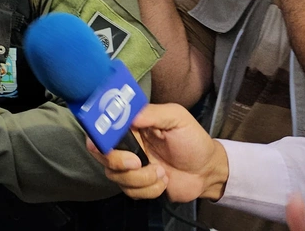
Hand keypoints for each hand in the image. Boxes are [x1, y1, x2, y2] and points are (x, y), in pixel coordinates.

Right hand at [86, 103, 229, 202]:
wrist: (207, 171)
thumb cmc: (192, 141)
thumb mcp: (177, 118)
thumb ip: (153, 113)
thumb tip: (130, 116)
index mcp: (131, 125)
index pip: (102, 127)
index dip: (98, 135)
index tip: (105, 143)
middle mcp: (126, 145)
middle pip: (100, 153)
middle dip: (117, 161)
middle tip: (137, 162)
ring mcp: (130, 166)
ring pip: (115, 175)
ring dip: (141, 178)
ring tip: (162, 172)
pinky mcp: (137, 185)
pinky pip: (130, 191)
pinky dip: (149, 189)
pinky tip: (163, 181)